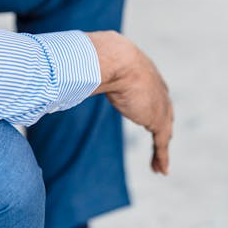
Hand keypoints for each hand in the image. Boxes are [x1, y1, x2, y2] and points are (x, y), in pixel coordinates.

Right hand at [89, 31, 173, 173]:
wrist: (117, 60)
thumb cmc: (101, 57)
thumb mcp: (95, 62)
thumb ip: (86, 69)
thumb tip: (63, 68)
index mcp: (144, 70)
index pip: (152, 89)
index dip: (150, 102)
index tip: (146, 112)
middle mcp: (157, 87)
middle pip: (164, 109)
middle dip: (162, 125)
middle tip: (160, 139)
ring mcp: (160, 104)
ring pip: (164, 131)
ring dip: (161, 149)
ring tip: (159, 166)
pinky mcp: (158, 120)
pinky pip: (161, 143)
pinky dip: (161, 157)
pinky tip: (161, 170)